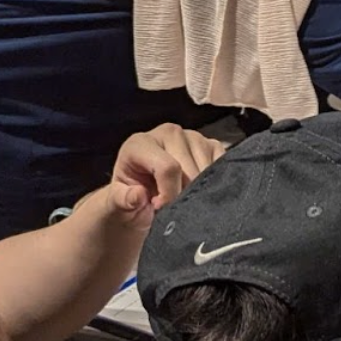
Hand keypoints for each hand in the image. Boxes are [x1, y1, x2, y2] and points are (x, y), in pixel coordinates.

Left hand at [107, 124, 225, 228]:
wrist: (144, 193)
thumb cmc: (131, 197)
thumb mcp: (118, 203)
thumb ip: (123, 200)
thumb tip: (138, 195)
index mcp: (140, 143)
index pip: (167, 167)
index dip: (168, 194)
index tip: (160, 208)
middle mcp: (169, 132)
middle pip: (190, 170)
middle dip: (184, 195)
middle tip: (173, 206)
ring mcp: (193, 136)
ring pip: (207, 170)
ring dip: (199, 190)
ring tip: (183, 196)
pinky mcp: (211, 143)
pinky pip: (221, 165)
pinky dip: (214, 181)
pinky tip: (198, 188)